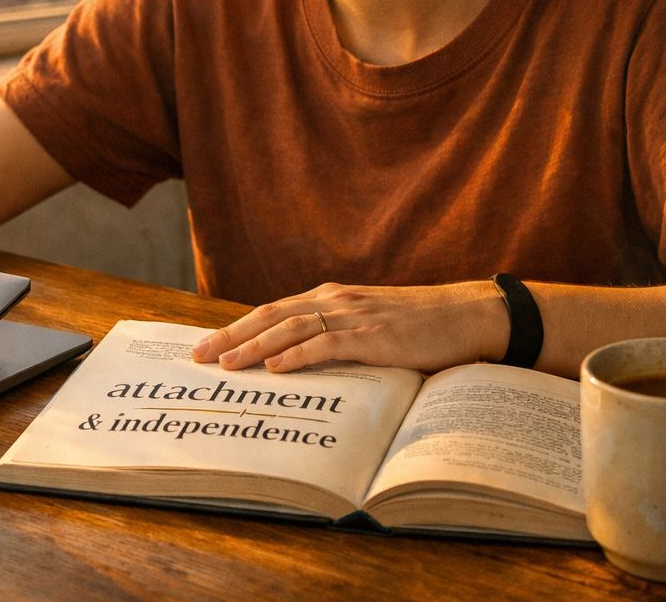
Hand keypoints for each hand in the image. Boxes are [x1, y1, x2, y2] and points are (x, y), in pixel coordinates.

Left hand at [190, 281, 506, 373]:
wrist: (467, 314)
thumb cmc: (420, 325)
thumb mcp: (368, 324)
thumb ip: (335, 334)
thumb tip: (298, 360)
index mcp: (330, 297)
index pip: (271, 311)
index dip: (237, 327)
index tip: (207, 345)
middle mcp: (334, 300)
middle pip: (269, 315)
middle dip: (231, 335)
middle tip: (198, 356)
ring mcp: (353, 315)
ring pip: (290, 328)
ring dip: (254, 346)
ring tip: (226, 364)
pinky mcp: (373, 335)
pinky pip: (326, 343)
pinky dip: (297, 354)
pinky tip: (275, 367)